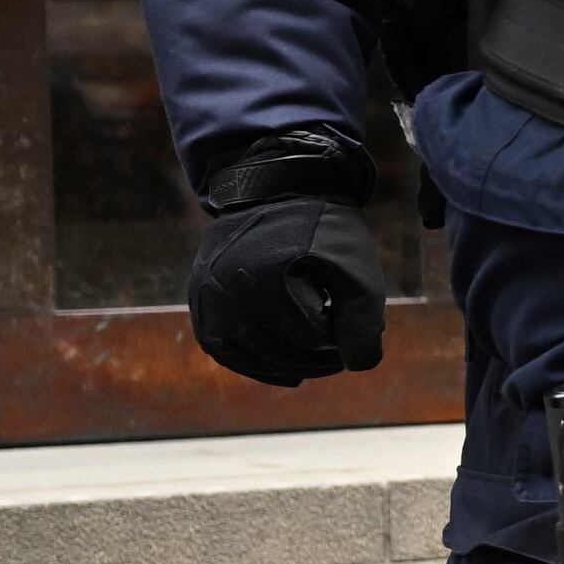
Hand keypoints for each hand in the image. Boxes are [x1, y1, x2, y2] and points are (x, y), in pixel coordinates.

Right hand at [183, 125, 384, 385]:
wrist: (275, 192)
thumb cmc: (322, 230)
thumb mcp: (356, 265)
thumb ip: (363, 316)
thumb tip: (357, 366)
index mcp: (266, 276)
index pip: (312, 337)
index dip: (341, 338)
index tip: (358, 323)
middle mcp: (227, 289)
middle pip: (280, 350)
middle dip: (319, 357)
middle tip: (345, 350)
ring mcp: (207, 298)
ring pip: (252, 357)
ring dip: (292, 366)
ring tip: (323, 359)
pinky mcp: (200, 304)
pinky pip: (226, 351)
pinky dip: (259, 365)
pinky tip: (291, 372)